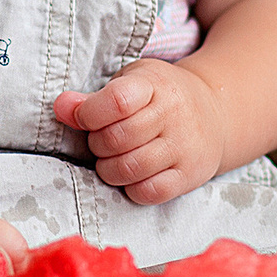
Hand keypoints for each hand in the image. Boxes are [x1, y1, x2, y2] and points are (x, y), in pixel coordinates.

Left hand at [53, 58, 228, 204]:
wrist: (215, 113)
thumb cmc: (160, 97)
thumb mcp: (129, 83)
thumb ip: (93, 98)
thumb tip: (61, 108)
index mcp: (155, 84)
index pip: (117, 102)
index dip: (89, 114)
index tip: (84, 117)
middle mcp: (174, 115)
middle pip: (116, 140)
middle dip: (97, 144)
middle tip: (102, 140)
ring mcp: (184, 147)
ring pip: (129, 169)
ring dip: (109, 169)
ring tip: (113, 158)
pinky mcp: (190, 176)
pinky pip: (149, 192)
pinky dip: (131, 188)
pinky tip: (132, 174)